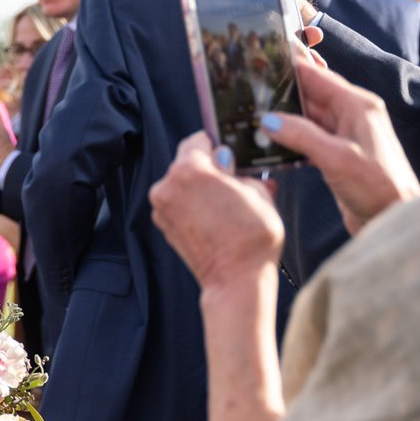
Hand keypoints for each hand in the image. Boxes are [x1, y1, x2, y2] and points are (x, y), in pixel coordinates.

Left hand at [149, 132, 284, 293]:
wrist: (236, 280)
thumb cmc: (252, 237)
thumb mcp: (258, 191)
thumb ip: (238, 169)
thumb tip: (228, 160)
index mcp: (189, 170)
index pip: (198, 140)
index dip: (216, 145)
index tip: (228, 155)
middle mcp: (167, 186)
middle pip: (186, 162)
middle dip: (208, 168)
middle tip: (232, 181)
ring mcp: (161, 207)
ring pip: (181, 183)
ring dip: (200, 187)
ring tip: (226, 204)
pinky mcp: (163, 225)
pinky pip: (178, 203)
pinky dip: (193, 204)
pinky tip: (215, 217)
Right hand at [258, 49, 419, 235]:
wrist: (394, 219)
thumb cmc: (377, 187)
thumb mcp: (336, 157)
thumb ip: (302, 135)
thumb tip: (268, 120)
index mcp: (358, 106)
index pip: (318, 77)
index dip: (291, 66)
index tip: (264, 57)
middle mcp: (353, 116)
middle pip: (311, 95)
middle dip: (283, 91)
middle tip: (250, 86)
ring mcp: (346, 135)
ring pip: (308, 117)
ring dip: (284, 117)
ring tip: (252, 112)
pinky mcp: (338, 155)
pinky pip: (309, 138)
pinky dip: (291, 138)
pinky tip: (270, 143)